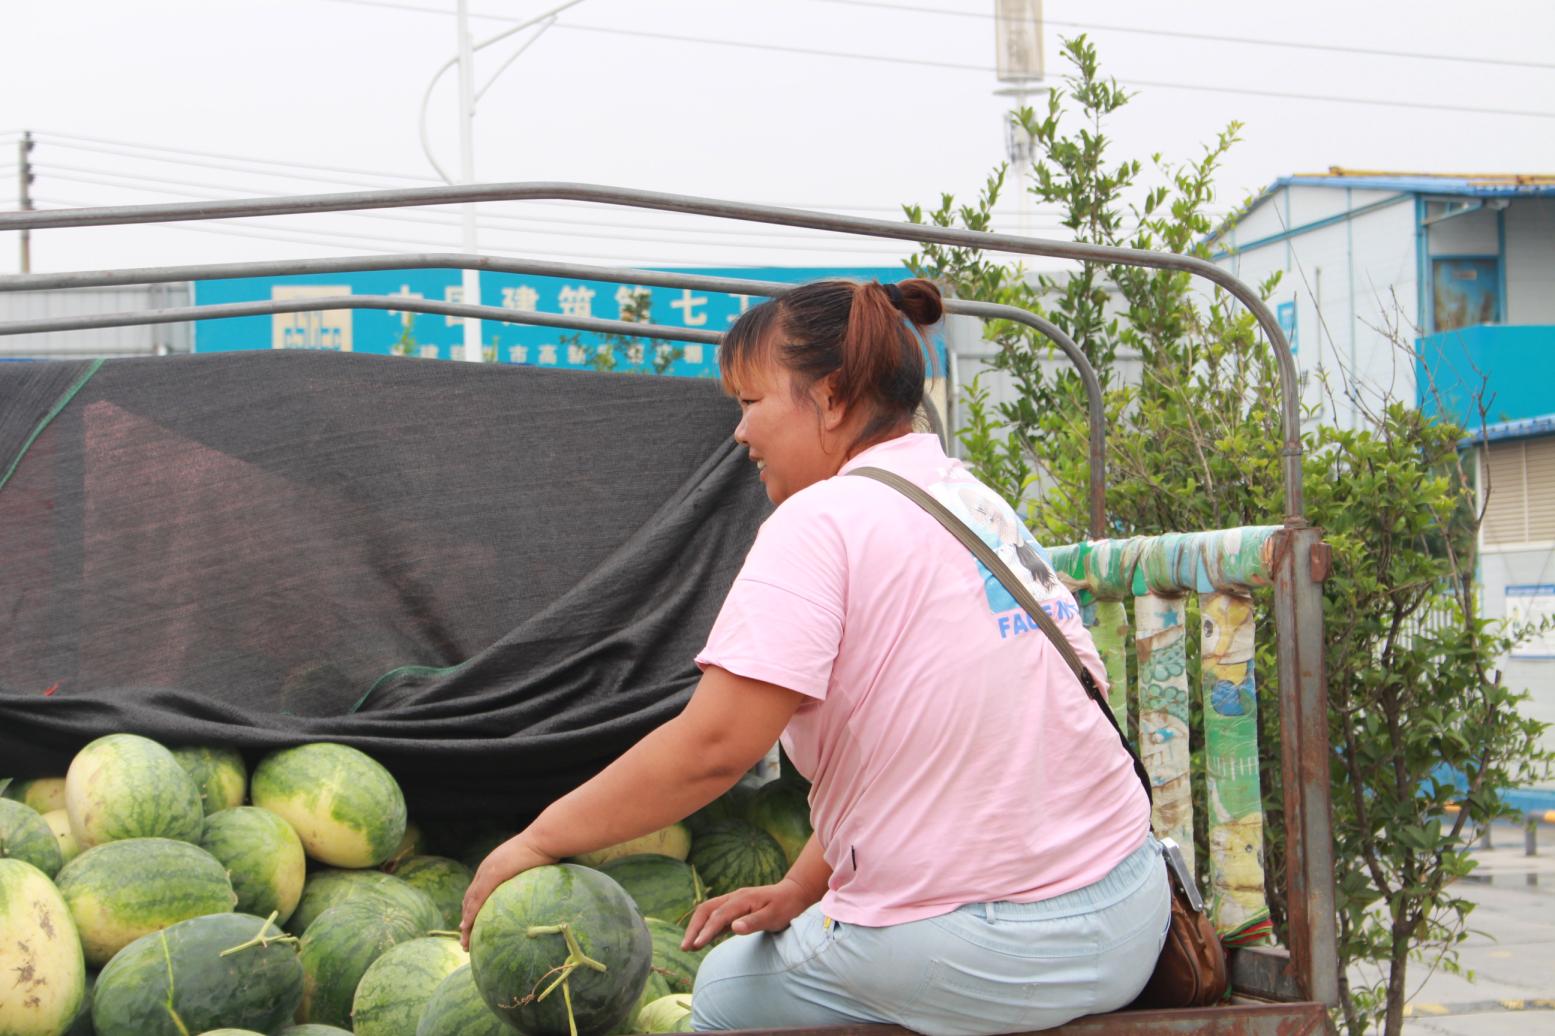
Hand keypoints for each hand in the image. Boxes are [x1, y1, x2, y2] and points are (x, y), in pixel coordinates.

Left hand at [459, 832, 557, 948]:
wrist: (544, 839)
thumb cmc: (545, 850)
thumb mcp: (533, 865)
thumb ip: (529, 878)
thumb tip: (540, 891)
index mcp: (494, 866)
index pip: (478, 892)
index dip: (472, 909)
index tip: (470, 925)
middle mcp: (486, 869)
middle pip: (469, 899)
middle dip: (466, 919)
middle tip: (465, 938)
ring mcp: (488, 871)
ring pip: (470, 902)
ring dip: (466, 922)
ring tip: (465, 941)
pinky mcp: (492, 875)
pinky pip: (478, 899)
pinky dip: (470, 914)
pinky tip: (466, 927)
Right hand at [681, 878, 812, 950]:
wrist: (793, 894)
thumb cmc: (785, 906)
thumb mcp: (774, 916)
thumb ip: (754, 922)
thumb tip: (733, 928)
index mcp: (742, 899)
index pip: (718, 915)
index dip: (706, 930)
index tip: (696, 945)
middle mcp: (734, 898)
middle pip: (706, 910)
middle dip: (693, 928)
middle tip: (684, 947)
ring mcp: (733, 902)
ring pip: (708, 912)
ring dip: (696, 928)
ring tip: (688, 947)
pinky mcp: (735, 909)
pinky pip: (715, 917)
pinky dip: (706, 928)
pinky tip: (701, 940)